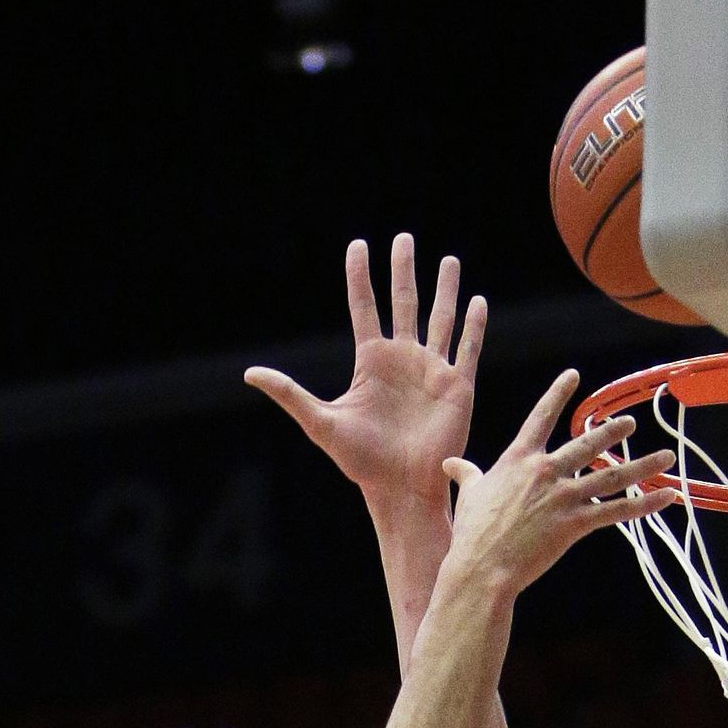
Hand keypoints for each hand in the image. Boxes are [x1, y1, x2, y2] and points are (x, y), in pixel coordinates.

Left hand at [245, 233, 485, 508]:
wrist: (401, 488)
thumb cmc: (361, 461)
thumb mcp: (320, 422)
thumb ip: (289, 393)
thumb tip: (249, 373)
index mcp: (371, 363)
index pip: (364, 307)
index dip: (360, 277)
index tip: (357, 245)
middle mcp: (402, 360)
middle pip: (403, 303)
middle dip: (403, 270)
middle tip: (402, 239)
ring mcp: (431, 371)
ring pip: (440, 319)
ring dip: (445, 289)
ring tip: (447, 259)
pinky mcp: (457, 387)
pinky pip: (467, 349)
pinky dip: (474, 326)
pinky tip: (478, 302)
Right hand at [441, 371, 676, 596]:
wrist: (482, 567)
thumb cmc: (472, 532)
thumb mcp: (469, 495)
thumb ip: (466, 473)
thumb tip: (449, 463)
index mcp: (519, 459)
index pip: (541, 416)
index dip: (558, 394)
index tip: (573, 375)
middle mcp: (545, 471)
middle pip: (587, 444)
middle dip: (612, 431)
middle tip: (629, 421)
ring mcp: (563, 497)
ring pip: (612, 476)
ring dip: (642, 465)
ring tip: (666, 456)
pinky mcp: (576, 524)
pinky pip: (618, 512)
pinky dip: (645, 504)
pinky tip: (667, 495)